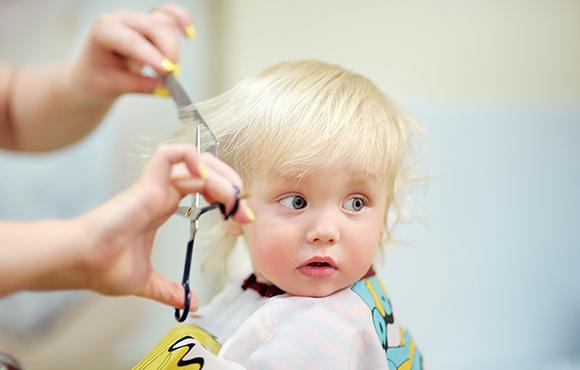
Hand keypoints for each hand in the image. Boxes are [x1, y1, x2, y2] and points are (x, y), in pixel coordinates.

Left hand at [70, 4, 193, 101]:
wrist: (94, 73)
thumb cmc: (98, 78)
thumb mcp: (113, 87)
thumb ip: (140, 86)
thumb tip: (165, 89)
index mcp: (104, 30)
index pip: (131, 40)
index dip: (151, 55)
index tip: (168, 71)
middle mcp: (121, 19)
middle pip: (153, 26)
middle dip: (168, 50)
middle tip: (173, 75)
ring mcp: (137, 18)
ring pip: (164, 24)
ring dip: (172, 47)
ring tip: (168, 72)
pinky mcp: (151, 22)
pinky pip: (169, 15)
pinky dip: (181, 20)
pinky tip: (189, 33)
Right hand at [76, 144, 252, 309]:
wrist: (81, 263)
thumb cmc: (103, 266)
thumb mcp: (147, 282)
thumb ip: (169, 290)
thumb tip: (190, 302)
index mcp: (163, 206)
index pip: (203, 188)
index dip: (226, 198)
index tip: (241, 219)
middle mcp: (161, 193)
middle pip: (204, 171)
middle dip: (230, 185)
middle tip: (244, 209)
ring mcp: (155, 186)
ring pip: (195, 162)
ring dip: (221, 176)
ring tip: (233, 199)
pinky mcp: (147, 184)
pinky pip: (171, 155)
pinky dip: (192, 158)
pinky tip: (207, 178)